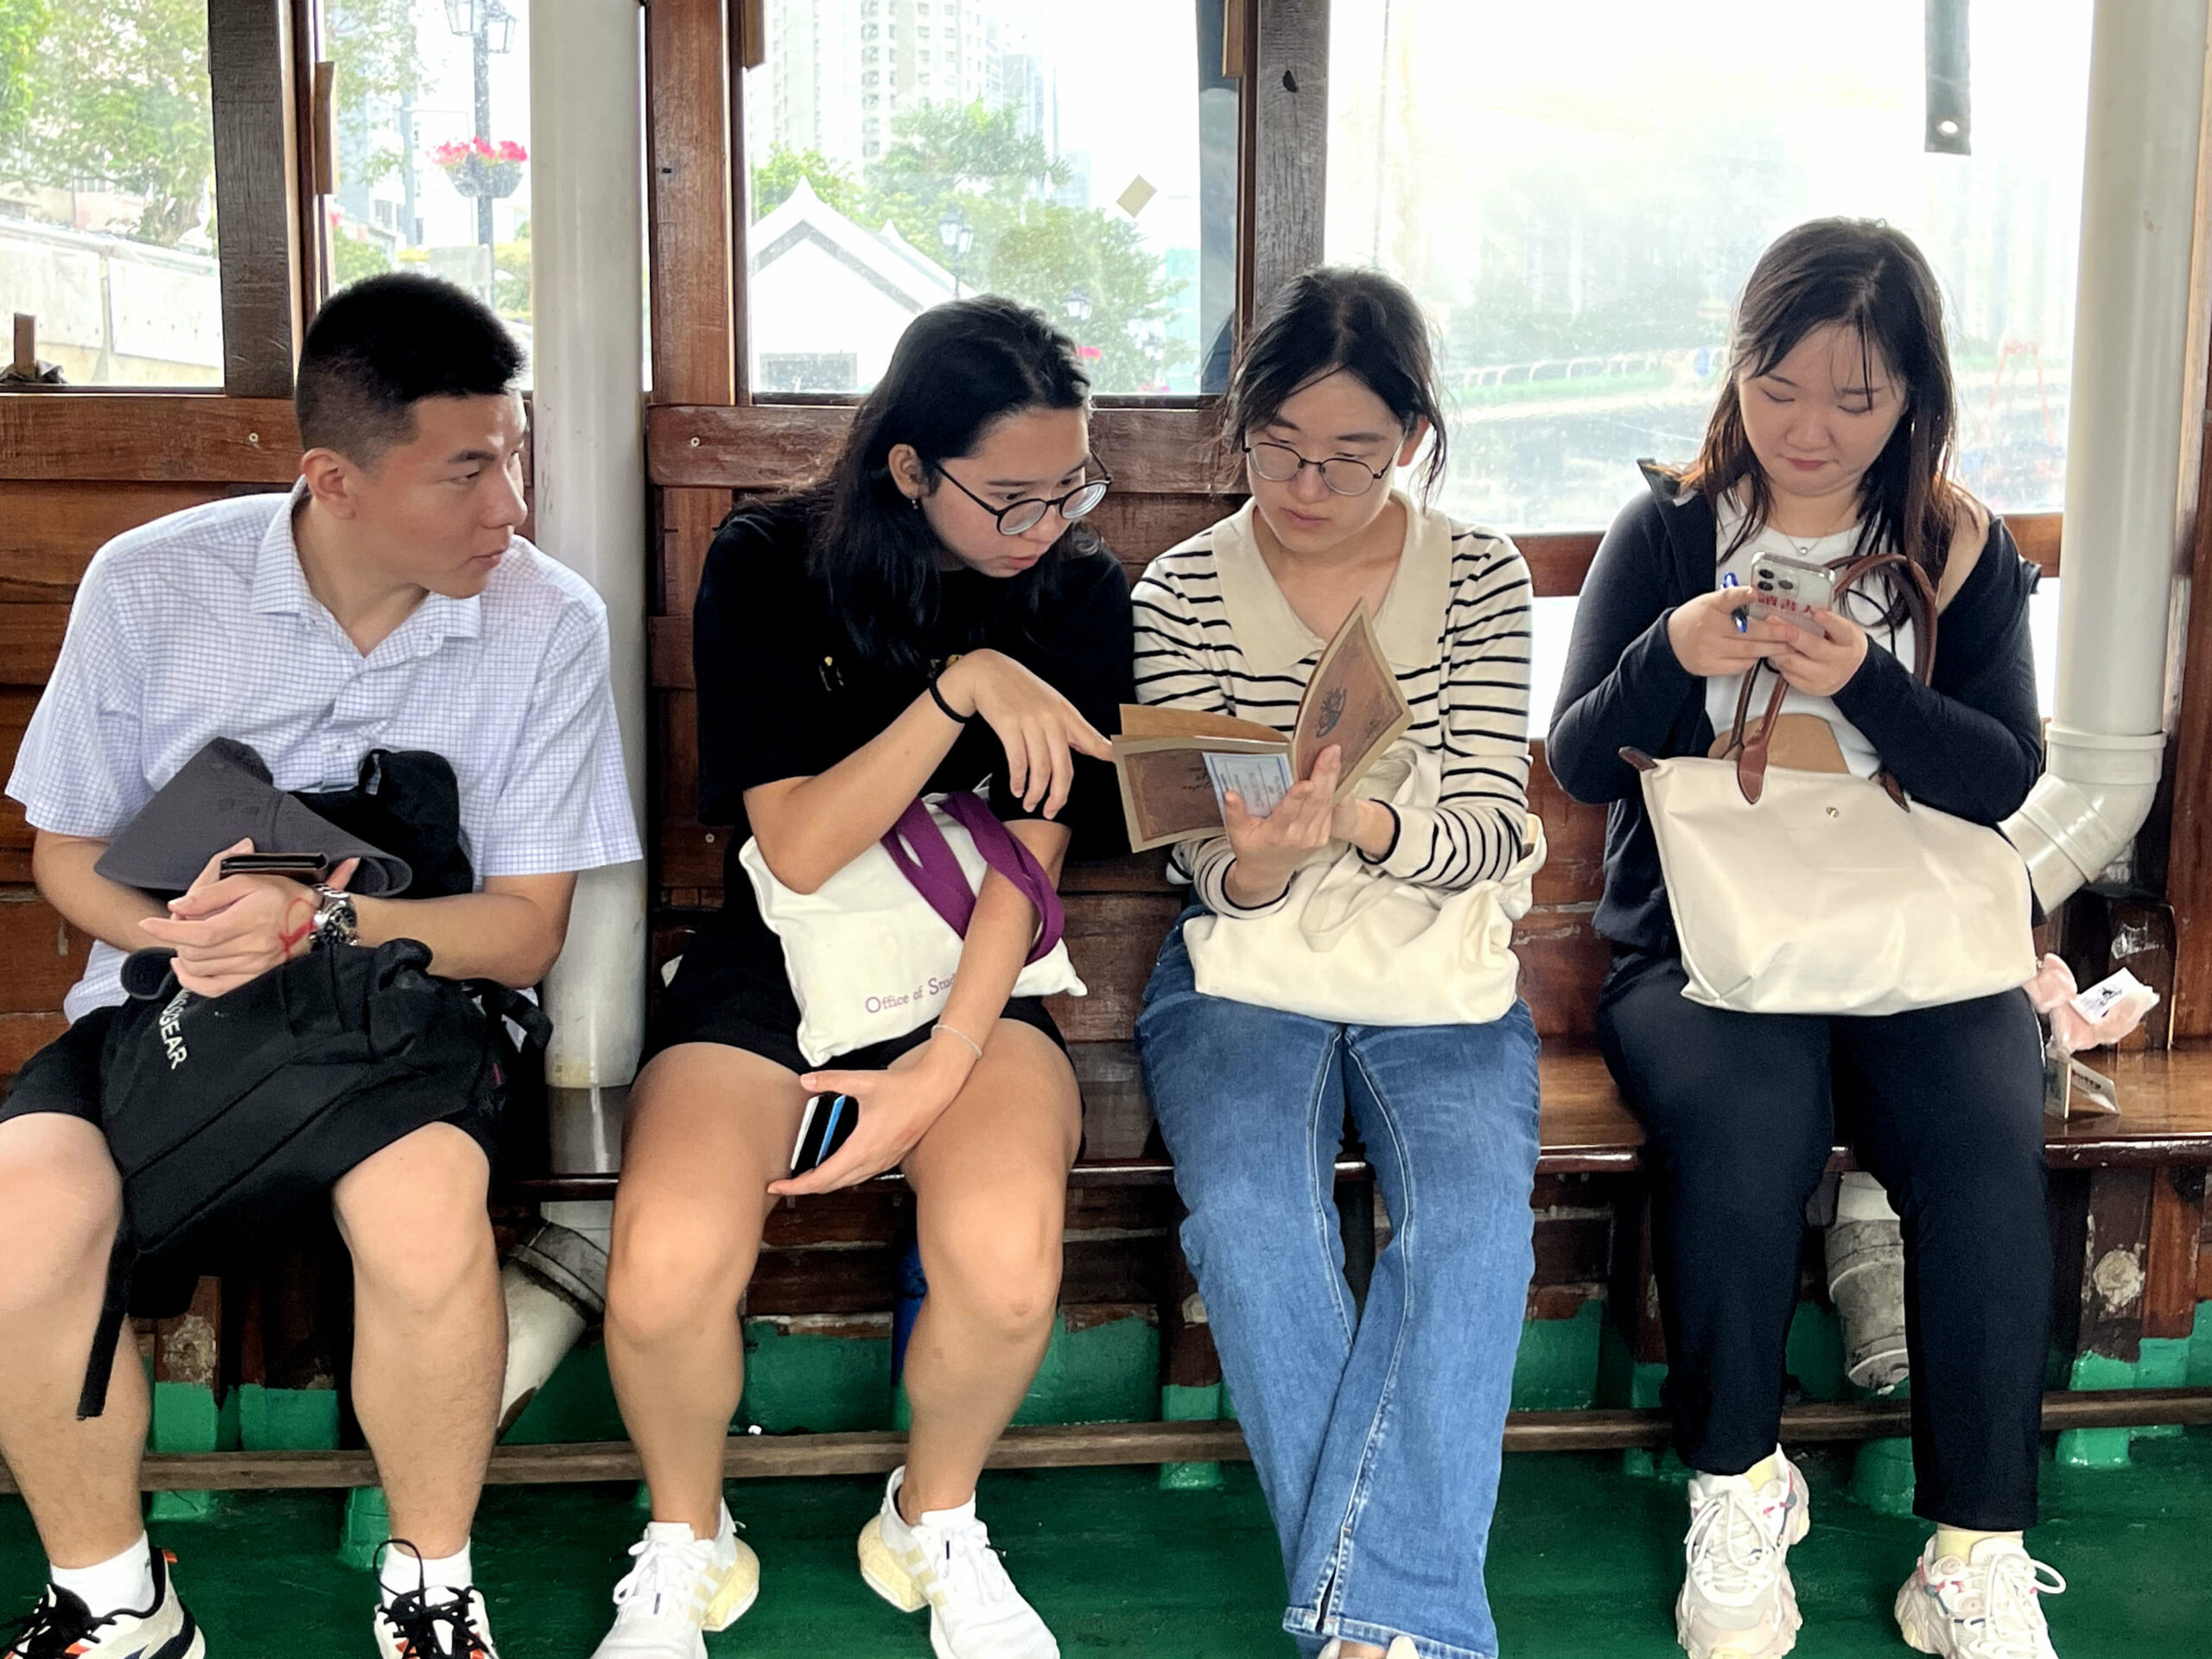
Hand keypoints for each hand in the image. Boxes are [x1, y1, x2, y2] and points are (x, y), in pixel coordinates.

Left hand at [136, 839, 359, 997]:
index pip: (199, 932)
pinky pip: (214, 989)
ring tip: (183, 942)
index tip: (148, 923)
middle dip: (176, 938)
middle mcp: (252, 947)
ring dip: (182, 955)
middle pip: (195, 952)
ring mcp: (253, 967)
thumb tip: (178, 906)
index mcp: (249, 919)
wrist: (318, 920)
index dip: (169, 930)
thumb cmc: (284, 895)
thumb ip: (211, 891)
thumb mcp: (249, 879)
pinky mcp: (254, 978)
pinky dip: (192, 981)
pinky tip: (186, 968)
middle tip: (179, 924)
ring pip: (200, 970)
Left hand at [766, 1030, 976, 1195]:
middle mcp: (872, 1160)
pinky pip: (861, 1175)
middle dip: (805, 1188)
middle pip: (832, 1186)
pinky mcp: (891, 1158)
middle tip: (784, 1184)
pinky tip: (837, 1165)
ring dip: (824, 1184)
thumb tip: (805, 1080)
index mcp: (861, 1147)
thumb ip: (831, 1080)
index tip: (777, 1186)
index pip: (821, 1178)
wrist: (935, 1091)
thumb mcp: (863, 1080)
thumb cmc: (903, 1088)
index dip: (796, 1187)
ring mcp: (883, 1161)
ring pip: (847, 1183)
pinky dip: (842, 1177)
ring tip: (805, 1177)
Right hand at [936, 650, 1111, 818]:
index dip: (1107, 753)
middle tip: (1052, 811)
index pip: (1092, 739)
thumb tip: (1097, 748)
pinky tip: (1017, 789)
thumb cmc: (1021, 690)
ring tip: (1030, 803)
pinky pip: (1018, 762)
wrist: (988, 672)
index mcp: (1066, 714)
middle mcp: (1052, 719)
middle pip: (1063, 768)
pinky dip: (1018, 781)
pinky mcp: (1009, 725)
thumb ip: (1072, 727)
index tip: (1118, 765)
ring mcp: (1030, 722)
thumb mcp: (1052, 703)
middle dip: (1058, 796)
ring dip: (1035, 793)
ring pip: (1040, 769)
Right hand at [1223, 745, 1342, 902]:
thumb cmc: (1251, 849)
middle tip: (1330, 752)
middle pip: (1314, 803)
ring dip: (1331, 777)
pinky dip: (1332, 789)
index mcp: (1276, 835)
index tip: (1306, 782)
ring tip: (1334, 755)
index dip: (1297, 798)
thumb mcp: (1237, 834)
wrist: (1268, 872)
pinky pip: (1328, 810)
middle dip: (1323, 775)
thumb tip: (1230, 794)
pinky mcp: (1322, 837)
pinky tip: (1333, 770)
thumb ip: (1234, 813)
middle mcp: (1298, 837)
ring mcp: (1312, 837)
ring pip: (1325, 803)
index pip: (1288, 814)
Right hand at [1665, 588, 1793, 677]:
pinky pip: (1740, 665)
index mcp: (1709, 608)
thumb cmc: (1694, 620)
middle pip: (1748, 632)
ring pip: (1749, 651)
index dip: (1741, 595)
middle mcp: (1709, 629)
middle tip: (1792, 633)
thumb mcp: (1709, 602)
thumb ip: (1732, 600)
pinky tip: (1762, 654)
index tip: (1754, 593)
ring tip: (1787, 646)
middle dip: (1774, 633)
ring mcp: (1710, 650)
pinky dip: (1754, 659)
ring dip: (1772, 649)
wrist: (1671, 643)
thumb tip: (1758, 596)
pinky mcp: (1711, 666)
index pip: (1726, 599)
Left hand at [1771, 609, 1868, 697]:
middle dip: (1790, 633)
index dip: (1829, 621)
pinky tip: (1777, 653)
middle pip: (1813, 647)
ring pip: (1794, 662)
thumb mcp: (1842, 629)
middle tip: (1774, 621)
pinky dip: (1780, 662)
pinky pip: (1789, 674)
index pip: (1841, 630)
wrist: (1852, 672)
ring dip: (1778, 648)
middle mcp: (1840, 661)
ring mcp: (1825, 676)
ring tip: (1768, 637)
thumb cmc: (1843, 645)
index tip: (1817, 612)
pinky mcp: (1812, 687)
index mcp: (1850, 641)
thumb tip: (1801, 607)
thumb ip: (1826, 621)